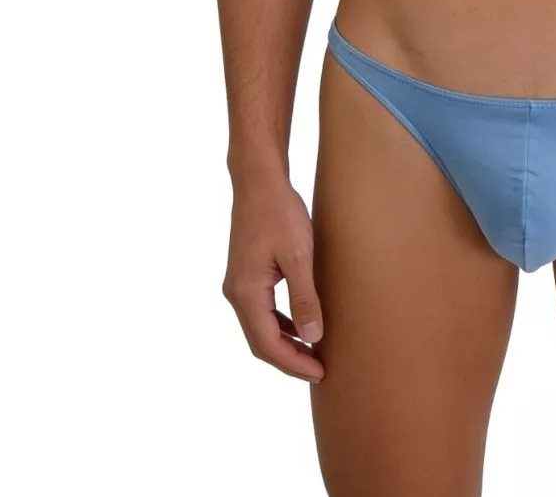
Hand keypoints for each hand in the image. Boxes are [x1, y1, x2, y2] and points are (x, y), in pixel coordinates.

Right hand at [222, 174, 326, 382]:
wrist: (259, 180)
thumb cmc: (280, 213)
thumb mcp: (299, 256)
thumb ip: (305, 298)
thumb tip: (313, 337)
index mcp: (246, 292)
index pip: (267, 344)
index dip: (293, 363)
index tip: (319, 373)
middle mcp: (236, 293)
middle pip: (260, 342)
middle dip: (289, 359)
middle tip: (319, 371)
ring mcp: (238, 284)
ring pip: (260, 327)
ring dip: (285, 343)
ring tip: (313, 354)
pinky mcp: (246, 274)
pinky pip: (261, 311)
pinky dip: (280, 324)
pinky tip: (300, 324)